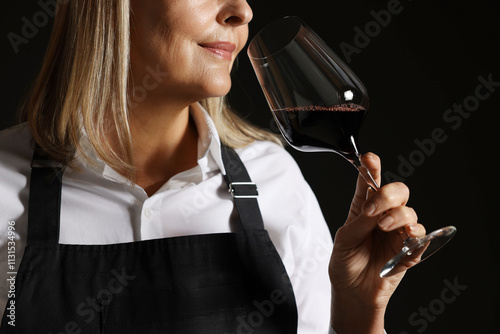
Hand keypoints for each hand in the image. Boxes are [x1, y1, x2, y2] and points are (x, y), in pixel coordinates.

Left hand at [329, 153, 425, 332]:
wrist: (352, 292)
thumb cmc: (345, 263)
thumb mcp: (344, 239)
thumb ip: (360, 222)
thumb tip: (376, 207)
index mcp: (364, 209)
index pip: (371, 183)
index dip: (372, 168)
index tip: (369, 158)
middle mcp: (383, 217)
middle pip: (398, 192)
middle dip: (389, 194)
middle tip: (373, 209)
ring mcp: (397, 233)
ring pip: (410, 213)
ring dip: (398, 216)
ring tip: (382, 227)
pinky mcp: (409, 250)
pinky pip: (421, 238)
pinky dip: (415, 235)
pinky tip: (406, 237)